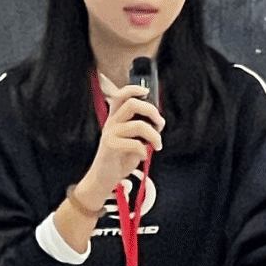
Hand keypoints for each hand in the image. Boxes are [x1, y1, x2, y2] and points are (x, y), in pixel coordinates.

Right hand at [78, 82, 163, 202]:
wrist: (105, 177)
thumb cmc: (122, 157)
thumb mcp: (133, 138)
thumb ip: (141, 127)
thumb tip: (159, 120)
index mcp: (116, 118)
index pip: (120, 95)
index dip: (133, 89)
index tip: (147, 91)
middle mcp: (112, 122)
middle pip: (133, 104)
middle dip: (152, 111)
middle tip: (161, 124)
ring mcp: (110, 133)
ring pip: (139, 125)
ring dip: (155, 136)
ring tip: (157, 145)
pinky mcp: (110, 146)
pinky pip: (135, 144)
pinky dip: (144, 151)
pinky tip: (143, 156)